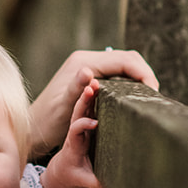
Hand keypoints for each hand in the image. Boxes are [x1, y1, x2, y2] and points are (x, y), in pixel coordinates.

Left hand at [29, 49, 157, 153]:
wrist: (33, 128)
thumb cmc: (47, 121)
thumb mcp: (62, 107)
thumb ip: (76, 88)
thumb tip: (88, 72)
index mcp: (83, 63)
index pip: (125, 60)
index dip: (144, 73)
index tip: (153, 94)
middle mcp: (87, 61)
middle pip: (128, 59)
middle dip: (145, 75)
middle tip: (154, 99)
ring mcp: (89, 68)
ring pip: (125, 66)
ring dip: (138, 79)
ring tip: (146, 100)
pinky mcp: (90, 78)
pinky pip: (117, 75)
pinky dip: (130, 83)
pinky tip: (132, 100)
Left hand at [41, 82, 100, 187]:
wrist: (65, 168)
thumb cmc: (75, 174)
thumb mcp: (83, 180)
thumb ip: (93, 180)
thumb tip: (106, 180)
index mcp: (73, 145)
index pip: (76, 130)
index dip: (83, 125)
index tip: (94, 123)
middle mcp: (75, 131)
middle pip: (78, 112)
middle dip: (85, 100)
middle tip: (92, 87)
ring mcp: (79, 124)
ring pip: (83, 106)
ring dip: (89, 93)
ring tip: (95, 81)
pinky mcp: (85, 120)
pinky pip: (90, 106)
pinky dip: (95, 96)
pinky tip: (103, 85)